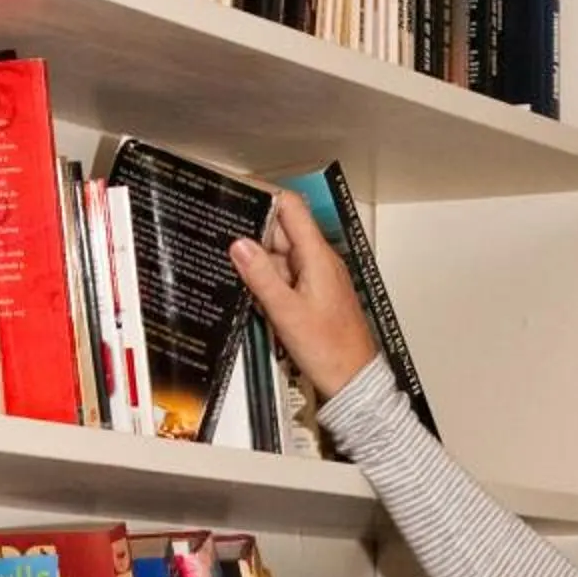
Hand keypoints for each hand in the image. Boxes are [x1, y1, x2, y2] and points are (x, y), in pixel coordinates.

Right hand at [230, 190, 377, 402]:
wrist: (354, 383)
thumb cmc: (331, 353)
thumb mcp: (287, 313)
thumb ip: (261, 276)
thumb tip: (239, 245)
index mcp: (318, 258)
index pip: (291, 207)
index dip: (264, 195)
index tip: (238, 193)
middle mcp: (320, 262)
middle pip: (281, 232)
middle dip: (252, 235)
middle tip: (223, 241)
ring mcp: (317, 279)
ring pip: (280, 257)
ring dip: (258, 264)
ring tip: (235, 275)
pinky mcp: (313, 296)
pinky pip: (285, 278)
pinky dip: (269, 283)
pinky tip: (255, 298)